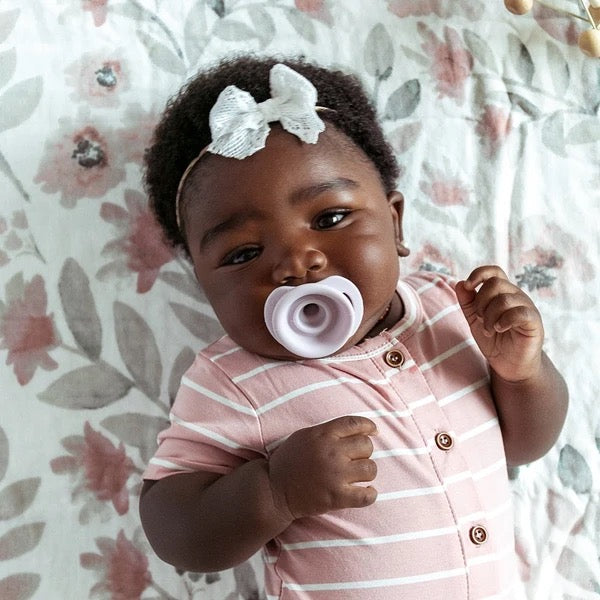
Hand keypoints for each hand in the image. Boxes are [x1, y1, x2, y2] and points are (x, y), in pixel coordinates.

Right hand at [267, 415, 377, 519]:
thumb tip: (358, 430)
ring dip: (366, 472)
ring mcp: (335, 475)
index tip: (373, 431)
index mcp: (322, 434)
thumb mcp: (305, 436)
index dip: (368, 426)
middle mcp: (331, 452)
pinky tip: (363, 492)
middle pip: (367, 446)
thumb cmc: (290, 461)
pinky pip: (367, 495)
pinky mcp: (336, 497)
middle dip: (364, 452)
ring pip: (371, 468)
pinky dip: (369, 494)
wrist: (274, 489)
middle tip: (356, 459)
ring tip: (357, 476)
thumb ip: (328, 431)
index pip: (355, 424)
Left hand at [455, 265, 543, 381]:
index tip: (467, 286)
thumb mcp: (475, 319)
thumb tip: (459, 283)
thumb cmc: (494, 340)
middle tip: (479, 318)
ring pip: (504, 299)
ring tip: (488, 330)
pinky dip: (503, 321)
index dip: (479, 273)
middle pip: (495, 283)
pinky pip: (519, 312)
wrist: (508, 364)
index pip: (494, 271)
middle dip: (480, 301)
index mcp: (502, 292)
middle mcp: (516, 296)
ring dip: (489, 316)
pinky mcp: (534, 322)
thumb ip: (467, 302)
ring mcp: (527, 307)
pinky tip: (498, 330)